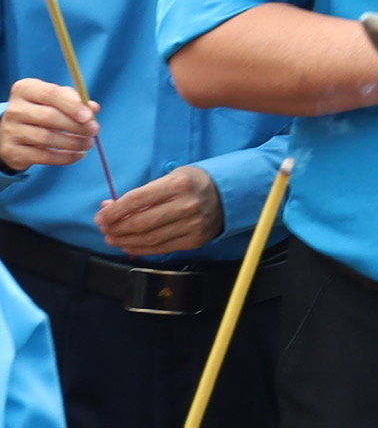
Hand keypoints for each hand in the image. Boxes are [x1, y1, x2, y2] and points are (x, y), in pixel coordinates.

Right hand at [2, 80, 95, 171]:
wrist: (14, 133)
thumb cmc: (42, 111)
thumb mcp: (56, 100)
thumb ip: (76, 101)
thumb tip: (93, 108)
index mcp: (26, 89)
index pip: (50, 94)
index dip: (72, 105)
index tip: (89, 116)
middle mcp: (15, 109)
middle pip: (48, 116)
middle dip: (76, 125)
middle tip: (94, 131)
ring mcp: (10, 131)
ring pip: (46, 138)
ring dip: (73, 142)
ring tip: (88, 143)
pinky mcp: (13, 151)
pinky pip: (43, 156)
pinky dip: (65, 157)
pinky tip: (78, 154)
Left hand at [95, 167, 222, 255]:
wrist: (228, 194)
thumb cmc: (192, 183)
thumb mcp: (170, 178)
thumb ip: (141, 193)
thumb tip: (108, 208)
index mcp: (179, 184)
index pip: (136, 200)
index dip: (114, 211)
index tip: (100, 216)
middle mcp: (187, 205)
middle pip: (140, 223)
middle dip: (116, 228)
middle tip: (103, 229)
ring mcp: (193, 225)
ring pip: (149, 239)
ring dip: (124, 241)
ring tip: (112, 238)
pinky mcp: (196, 240)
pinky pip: (162, 248)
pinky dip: (141, 249)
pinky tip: (129, 245)